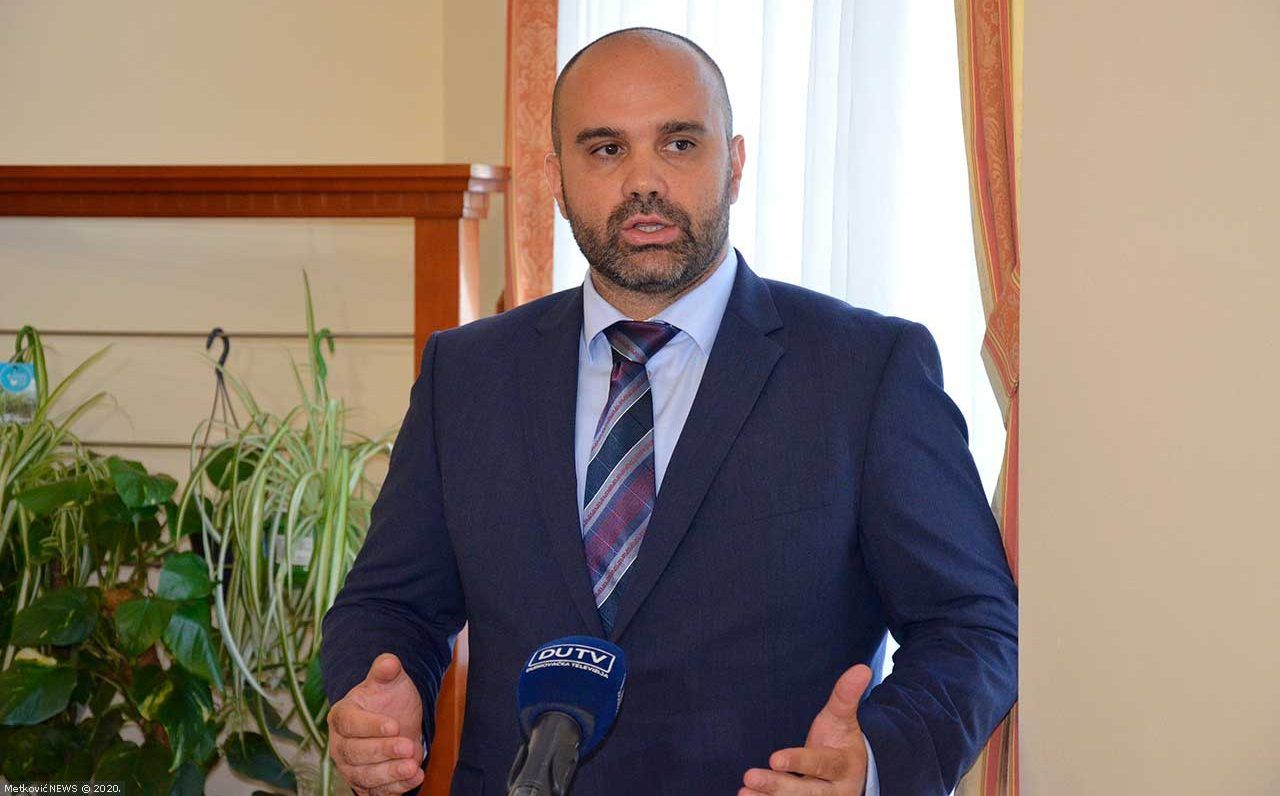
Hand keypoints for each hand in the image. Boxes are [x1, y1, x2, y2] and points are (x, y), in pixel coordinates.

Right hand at [328, 653, 425, 795]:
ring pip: (364, 776)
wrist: (397, 721)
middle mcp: (341, 745)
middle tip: (407, 746)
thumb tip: (389, 661)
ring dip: (389, 773)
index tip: (393, 725)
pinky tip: (416, 777)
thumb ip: (386, 670)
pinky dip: (396, 788)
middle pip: (354, 753)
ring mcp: (352, 767)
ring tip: (413, 766)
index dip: (370, 726)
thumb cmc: (388, 699)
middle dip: (382, 751)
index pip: (349, 723)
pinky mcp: (366, 785)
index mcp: (342, 716)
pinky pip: (377, 791)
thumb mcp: (390, 681)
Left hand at [739, 664, 872, 795]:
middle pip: (806, 792)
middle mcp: (834, 792)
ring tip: (744, 792)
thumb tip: (862, 668)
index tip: (775, 759)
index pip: (821, 764)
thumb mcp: (843, 719)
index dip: (799, 762)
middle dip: (778, 786)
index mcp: (843, 766)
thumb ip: (846, 696)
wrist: (852, 775)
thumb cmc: (840, 742)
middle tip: (750, 777)